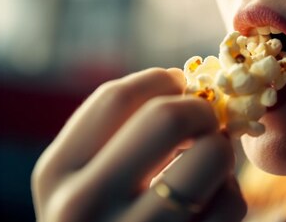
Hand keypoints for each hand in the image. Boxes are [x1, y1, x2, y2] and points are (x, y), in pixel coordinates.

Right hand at [31, 68, 246, 221]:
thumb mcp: (81, 183)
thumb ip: (117, 137)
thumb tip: (187, 86)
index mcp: (55, 173)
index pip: (115, 97)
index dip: (160, 79)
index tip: (180, 85)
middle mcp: (83, 205)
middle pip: (167, 117)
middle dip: (200, 108)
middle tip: (205, 119)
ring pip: (211, 155)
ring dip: (221, 150)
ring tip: (207, 162)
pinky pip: (230, 203)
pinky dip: (229, 193)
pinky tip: (209, 204)